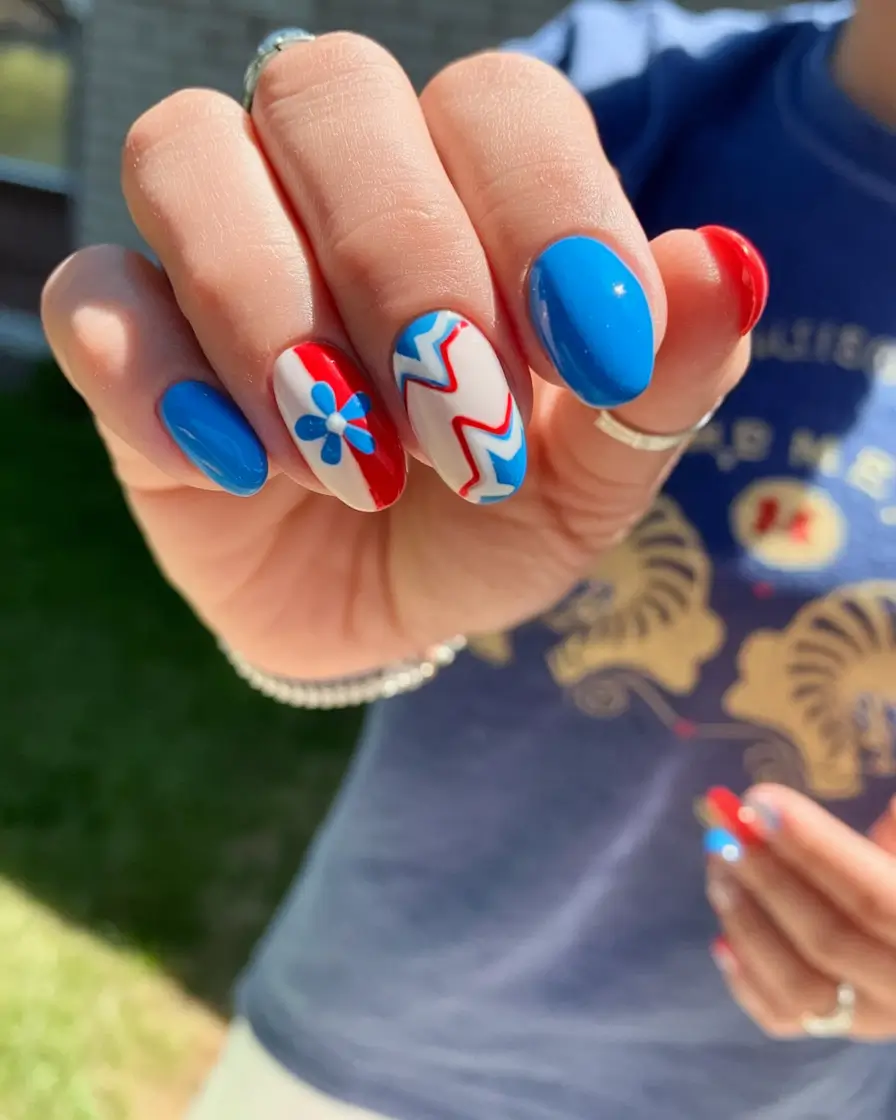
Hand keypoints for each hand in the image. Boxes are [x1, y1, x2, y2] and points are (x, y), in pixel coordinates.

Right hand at [41, 34, 760, 678]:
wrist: (386, 605)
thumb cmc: (497, 517)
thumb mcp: (598, 473)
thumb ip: (663, 377)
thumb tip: (725, 267)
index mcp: (471, 188)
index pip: (499, 102)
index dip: (547, 210)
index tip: (595, 360)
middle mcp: (333, 182)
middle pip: (327, 90)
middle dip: (404, 263)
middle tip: (461, 426)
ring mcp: (216, 249)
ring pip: (188, 157)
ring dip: (277, 316)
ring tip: (353, 466)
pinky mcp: (128, 342)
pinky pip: (94, 299)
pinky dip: (160, 380)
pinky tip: (240, 470)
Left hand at [705, 785, 895, 1039]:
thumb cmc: (894, 876)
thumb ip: (895, 832)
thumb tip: (886, 801)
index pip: (877, 900)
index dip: (816, 849)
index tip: (759, 801)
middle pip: (830, 941)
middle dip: (768, 878)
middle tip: (723, 830)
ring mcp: (870, 1018)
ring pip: (801, 987)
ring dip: (747, 921)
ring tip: (717, 868)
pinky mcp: (834, 1028)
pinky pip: (782, 1016)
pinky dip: (745, 976)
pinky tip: (721, 934)